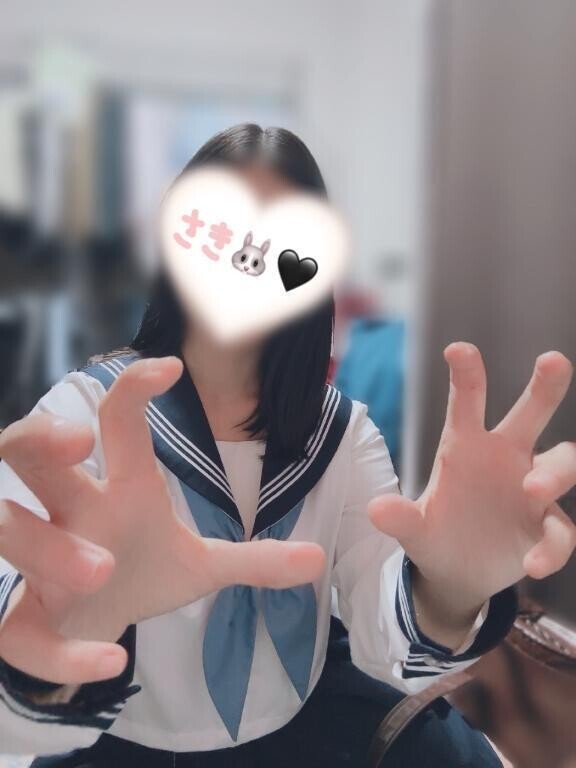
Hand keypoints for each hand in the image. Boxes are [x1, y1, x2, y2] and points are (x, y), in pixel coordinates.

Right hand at [0, 357, 324, 684]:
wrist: (89, 627)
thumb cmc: (136, 573)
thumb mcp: (198, 566)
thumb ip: (253, 558)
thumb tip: (319, 558)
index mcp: (116, 490)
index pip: (114, 421)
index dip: (133, 390)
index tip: (170, 367)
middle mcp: (70, 514)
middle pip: (28, 454)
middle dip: (39, 440)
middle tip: (77, 442)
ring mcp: (36, 563)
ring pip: (8, 529)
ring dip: (47, 544)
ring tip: (102, 570)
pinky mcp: (21, 621)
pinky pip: (18, 630)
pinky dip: (60, 649)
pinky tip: (111, 663)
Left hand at [369, 343, 575, 644]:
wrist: (458, 573)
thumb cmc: (435, 532)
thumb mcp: (414, 528)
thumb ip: (400, 518)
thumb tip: (376, 510)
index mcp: (467, 446)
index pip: (468, 403)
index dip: (466, 374)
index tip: (458, 348)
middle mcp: (506, 458)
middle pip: (531, 414)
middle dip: (544, 386)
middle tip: (553, 360)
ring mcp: (532, 489)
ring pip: (562, 463)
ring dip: (554, 472)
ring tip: (532, 490)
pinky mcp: (547, 525)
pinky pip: (560, 530)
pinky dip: (552, 547)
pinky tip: (533, 566)